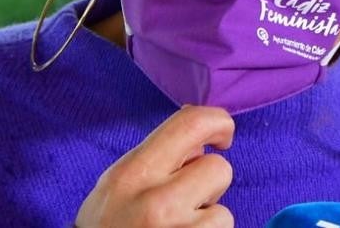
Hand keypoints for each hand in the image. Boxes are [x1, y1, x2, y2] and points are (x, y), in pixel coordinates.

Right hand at [75, 105, 234, 226]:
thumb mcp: (116, 187)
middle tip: (186, 203)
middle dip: (209, 185)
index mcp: (133, 173)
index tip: (222, 136)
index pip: (191, 123)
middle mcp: (156, 202)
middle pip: (219, 169)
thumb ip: (154, 158)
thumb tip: (201, 135)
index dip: (218, 122)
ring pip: (223, 212)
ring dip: (207, 222)